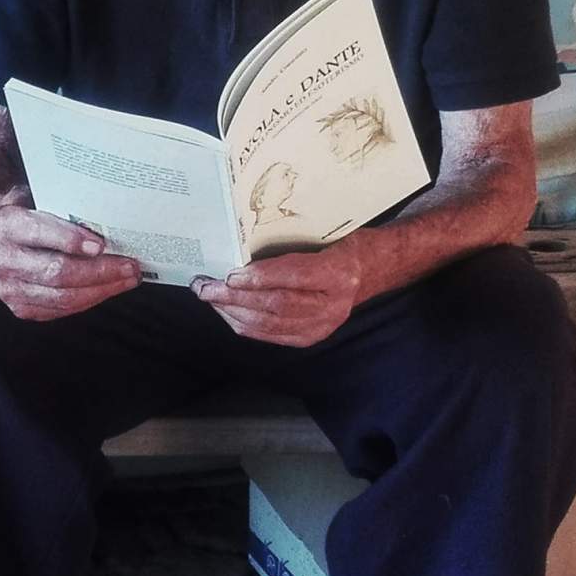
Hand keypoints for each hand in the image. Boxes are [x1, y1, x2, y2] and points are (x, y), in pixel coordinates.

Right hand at [0, 202, 140, 319]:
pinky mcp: (20, 308)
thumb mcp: (34, 196)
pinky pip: (61, 310)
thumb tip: (107, 216)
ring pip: (63, 297)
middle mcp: (3, 261)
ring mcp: (9, 289)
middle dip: (100, 271)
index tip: (102, 244)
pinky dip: (88, 300)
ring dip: (102, 290)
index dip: (72, 240)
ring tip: (127, 279)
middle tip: (130, 265)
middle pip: (57, 272)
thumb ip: (61, 207)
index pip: (40, 234)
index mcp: (5, 226)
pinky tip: (107, 289)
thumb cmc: (22, 211)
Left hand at [193, 238, 362, 346]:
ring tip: (210, 297)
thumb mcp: (323, 238)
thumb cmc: (342, 247)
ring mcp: (322, 325)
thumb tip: (240, 260)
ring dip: (232, 311)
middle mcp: (332, 304)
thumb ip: (287, 252)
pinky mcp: (311, 337)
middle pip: (275, 305)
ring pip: (269, 323)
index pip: (293, 277)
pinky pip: (271, 334)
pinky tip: (228, 313)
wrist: (369, 271)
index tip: (230, 274)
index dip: (258, 278)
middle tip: (205, 286)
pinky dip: (245, 324)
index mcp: (337, 273)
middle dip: (234, 297)